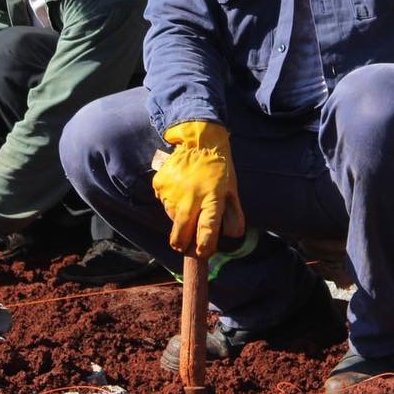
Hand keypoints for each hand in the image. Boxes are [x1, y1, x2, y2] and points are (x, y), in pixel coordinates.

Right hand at [152, 121, 245, 257]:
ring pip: (172, 217)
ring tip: (187, 203)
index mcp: (212, 199)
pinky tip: (179, 191)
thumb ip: (233, 215)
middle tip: (182, 245)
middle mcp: (190, 198)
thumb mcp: (232, 190)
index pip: (208, 229)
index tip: (203, 252)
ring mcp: (172, 192)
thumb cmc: (219, 168)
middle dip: (181, 243)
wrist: (199, 141)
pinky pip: (163, 202)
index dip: (205, 245)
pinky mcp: (160, 185)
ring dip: (178, 218)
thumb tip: (232, 235)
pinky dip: (170, 202)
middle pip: (181, 232)